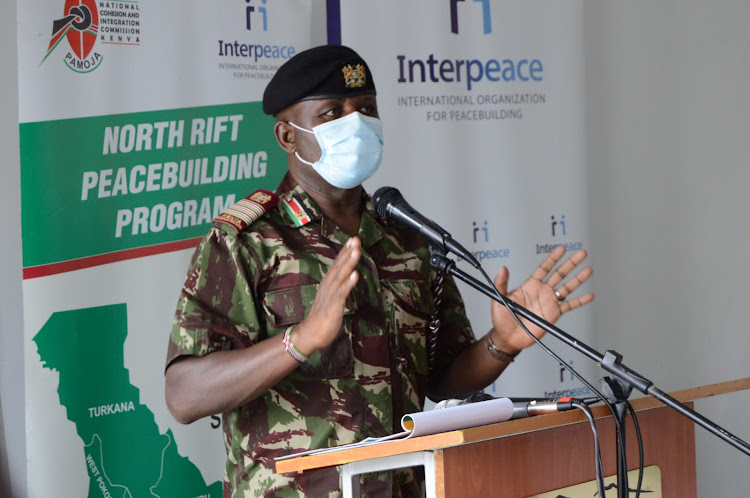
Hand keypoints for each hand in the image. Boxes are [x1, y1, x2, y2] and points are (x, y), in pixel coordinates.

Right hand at [292, 236, 360, 354]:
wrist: (310, 334)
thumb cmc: (322, 318)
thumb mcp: (331, 298)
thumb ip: (338, 287)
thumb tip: (347, 278)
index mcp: (328, 284)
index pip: (337, 265)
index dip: (345, 252)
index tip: (352, 240)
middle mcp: (328, 286)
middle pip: (339, 267)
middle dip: (348, 252)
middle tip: (356, 239)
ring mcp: (330, 296)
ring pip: (341, 277)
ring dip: (349, 263)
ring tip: (356, 251)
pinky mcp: (333, 307)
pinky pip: (342, 293)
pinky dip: (349, 283)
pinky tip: (355, 275)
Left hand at [490, 245, 593, 353]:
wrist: (508, 338)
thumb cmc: (502, 318)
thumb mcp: (498, 298)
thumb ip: (501, 283)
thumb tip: (502, 268)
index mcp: (530, 285)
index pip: (544, 268)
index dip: (553, 258)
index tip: (562, 249)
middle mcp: (542, 291)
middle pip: (559, 274)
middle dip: (571, 263)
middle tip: (582, 254)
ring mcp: (549, 302)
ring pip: (567, 288)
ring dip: (578, 279)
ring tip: (588, 270)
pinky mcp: (554, 314)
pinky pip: (569, 306)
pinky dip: (580, 301)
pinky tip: (589, 296)